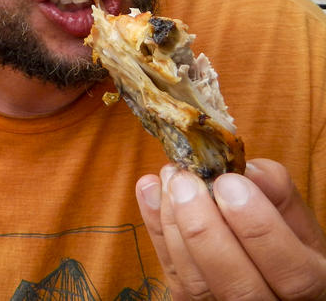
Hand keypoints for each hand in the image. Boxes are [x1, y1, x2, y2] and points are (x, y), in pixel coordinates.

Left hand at [135, 158, 325, 298]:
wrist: (261, 274)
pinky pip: (172, 275)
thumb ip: (278, 193)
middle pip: (237, 288)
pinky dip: (157, 230)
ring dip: (174, 225)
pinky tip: (150, 191)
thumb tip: (249, 170)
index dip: (260, 229)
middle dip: (205, 229)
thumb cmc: (283, 241)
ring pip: (197, 284)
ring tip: (169, 179)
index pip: (294, 274)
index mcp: (313, 291)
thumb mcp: (295, 220)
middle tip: (185, 181)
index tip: (229, 183)